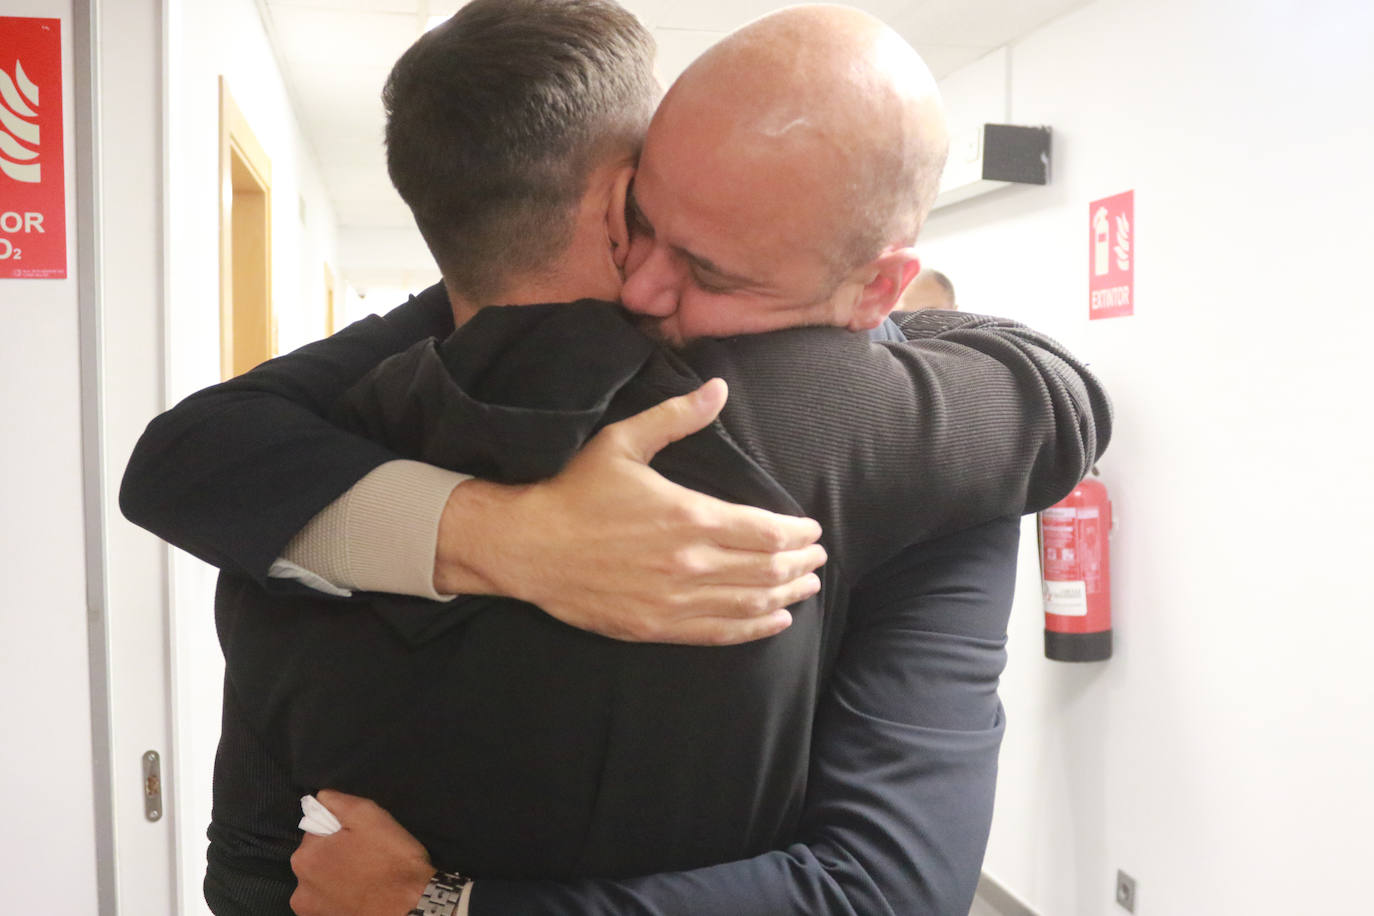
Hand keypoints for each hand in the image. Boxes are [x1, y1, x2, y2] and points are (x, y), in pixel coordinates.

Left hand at [290, 790, 434, 915]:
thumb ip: (338, 802)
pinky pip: (330, 902)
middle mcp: (299, 888)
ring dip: (337, 878)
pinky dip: (341, 897)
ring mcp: (311, 911)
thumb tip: (321, 798)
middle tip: (367, 856)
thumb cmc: (391, 858)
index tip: (361, 837)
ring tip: (367, 877)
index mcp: (304, 857)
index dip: (340, 831)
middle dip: (336, 854)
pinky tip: (363, 894)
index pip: (317, 832)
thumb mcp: (368, 815)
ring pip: (323, 882)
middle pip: (317, 859)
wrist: (412, 905)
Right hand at [433, 378, 825, 644]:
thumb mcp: (623, 442)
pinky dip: (754, 628)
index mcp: (689, 516)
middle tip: (818, 557)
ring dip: (786, 595)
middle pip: (766, 569)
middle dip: (800, 564)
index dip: (797, 533)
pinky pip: (719, 632)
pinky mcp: (655, 626)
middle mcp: (690, 563)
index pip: (765, 531)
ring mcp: (674, 600)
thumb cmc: (574, 490)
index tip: (812, 530)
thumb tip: (718, 388)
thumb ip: (676, 417)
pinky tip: (775, 621)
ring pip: (749, 602)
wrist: (526, 545)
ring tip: (807, 587)